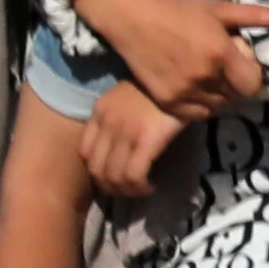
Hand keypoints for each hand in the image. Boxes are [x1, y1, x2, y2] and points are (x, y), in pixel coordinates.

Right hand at [72, 0, 268, 120]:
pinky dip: (199, 104)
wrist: (132, 17)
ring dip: (218, 95)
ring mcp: (184, 92)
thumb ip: (252, 16)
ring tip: (208, 76)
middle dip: (235, 84)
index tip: (243, 64)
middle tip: (224, 68)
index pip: (252, 85)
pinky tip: (193, 86)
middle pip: (235, 96)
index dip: (252, 76)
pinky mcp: (167, 101)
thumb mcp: (217, 9)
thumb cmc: (178, 10)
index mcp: (220, 54)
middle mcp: (205, 77)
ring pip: (216, 106)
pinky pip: (195, 113)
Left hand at [76, 84, 186, 199]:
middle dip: (111, 187)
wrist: (184, 76)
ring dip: (126, 191)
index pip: (84, 152)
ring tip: (141, 190)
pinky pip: (133, 175)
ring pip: (113, 176)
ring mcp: (125, 132)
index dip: (97, 171)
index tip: (115, 176)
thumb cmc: (162, 86)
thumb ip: (119, 116)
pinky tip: (151, 186)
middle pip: (96, 169)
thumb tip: (122, 145)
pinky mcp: (145, 140)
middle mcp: (107, 122)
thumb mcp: (131, 96)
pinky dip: (140, 187)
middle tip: (129, 190)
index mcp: (100, 111)